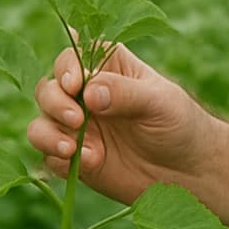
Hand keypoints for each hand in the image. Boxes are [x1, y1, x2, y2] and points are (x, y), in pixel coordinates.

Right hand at [28, 41, 212, 206]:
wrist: (187, 172)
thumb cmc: (179, 124)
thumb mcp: (159, 102)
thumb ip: (125, 93)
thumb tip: (88, 92)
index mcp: (109, 69)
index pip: (74, 56)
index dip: (68, 67)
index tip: (75, 85)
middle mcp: (87, 95)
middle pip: (49, 88)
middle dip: (54, 102)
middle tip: (78, 119)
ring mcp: (78, 128)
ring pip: (41, 122)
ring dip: (48, 133)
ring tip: (72, 148)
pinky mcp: (74, 158)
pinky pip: (48, 155)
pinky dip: (60, 158)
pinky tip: (92, 162)